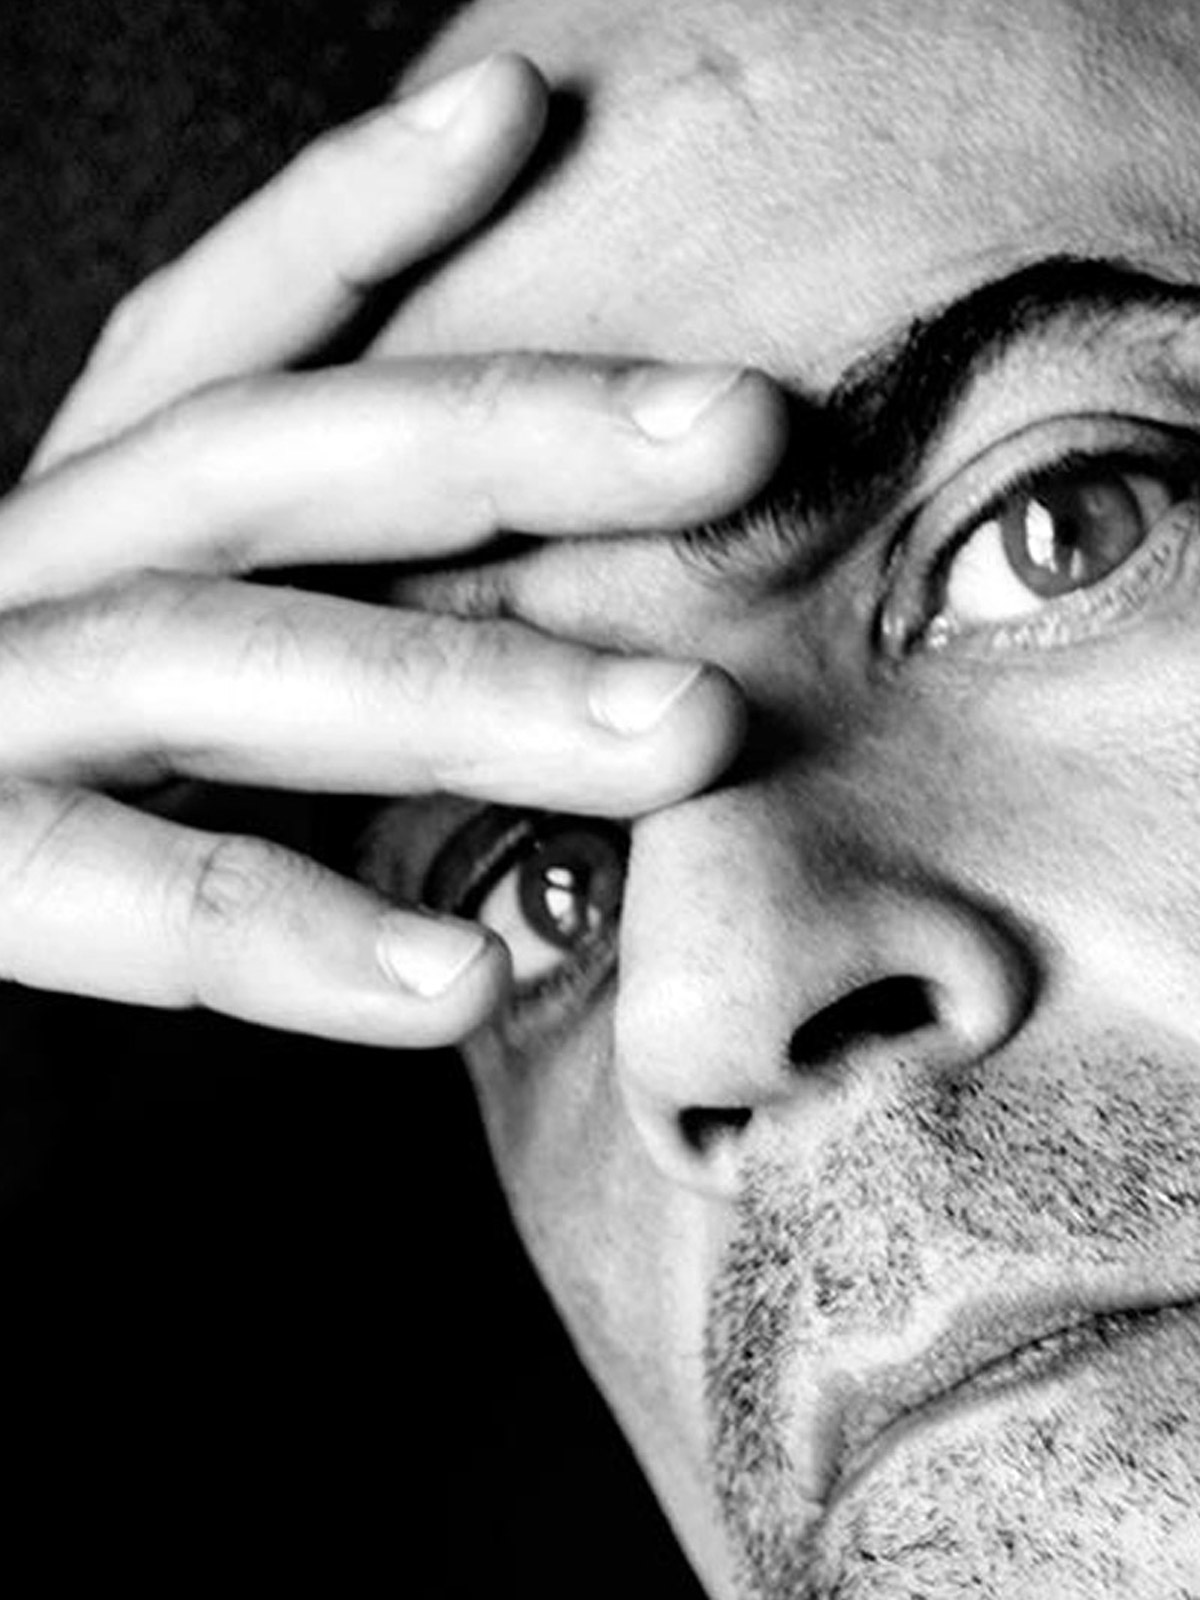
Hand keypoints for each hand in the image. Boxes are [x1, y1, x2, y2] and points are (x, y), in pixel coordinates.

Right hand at [2, 54, 785, 1046]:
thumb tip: (594, 639)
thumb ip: (338, 636)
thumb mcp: (202, 687)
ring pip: (211, 659)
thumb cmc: (72, 808)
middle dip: (499, 434)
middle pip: (259, 462)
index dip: (349, 219)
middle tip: (739, 431)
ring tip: (680, 730)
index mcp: (96, 526)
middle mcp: (27, 580)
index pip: (220, 348)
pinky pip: (132, 898)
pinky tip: (470, 971)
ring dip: (459, 692)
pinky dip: (301, 932)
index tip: (516, 108)